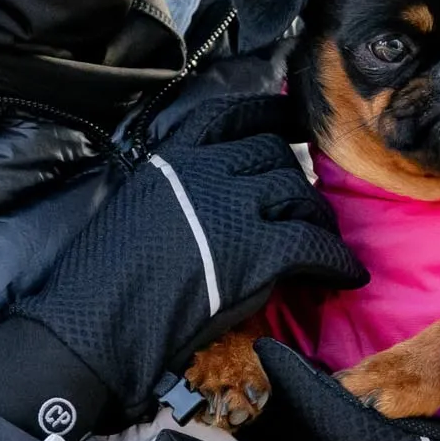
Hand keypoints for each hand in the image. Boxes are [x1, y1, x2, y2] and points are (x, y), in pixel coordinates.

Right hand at [0, 95, 364, 439]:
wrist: (92, 326)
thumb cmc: (97, 284)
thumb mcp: (131, 210)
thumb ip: (172, 192)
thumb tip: (207, 203)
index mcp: (169, 160)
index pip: (228, 116)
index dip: (268, 114)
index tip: (292, 120)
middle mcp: (203, 172)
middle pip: (273, 157)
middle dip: (298, 182)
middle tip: (309, 208)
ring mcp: (231, 208)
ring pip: (299, 196)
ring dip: (319, 222)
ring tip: (326, 246)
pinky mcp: (255, 253)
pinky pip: (316, 246)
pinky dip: (338, 261)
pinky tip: (346, 276)